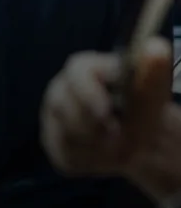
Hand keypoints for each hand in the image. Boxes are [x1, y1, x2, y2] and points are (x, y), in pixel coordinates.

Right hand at [41, 36, 170, 179]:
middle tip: (119, 137)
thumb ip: (153, 72)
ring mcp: (51, 117)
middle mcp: (60, 89)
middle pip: (64, 106)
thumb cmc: (142, 110)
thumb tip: (156, 46)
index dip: (89, 93)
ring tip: (117, 145)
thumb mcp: (153, 93)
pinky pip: (66, 154)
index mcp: (82, 69)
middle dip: (94, 126)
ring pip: (66, 134)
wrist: (137, 139)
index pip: (76, 71)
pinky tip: (103, 154)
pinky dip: (90, 160)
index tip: (108, 114)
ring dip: (97, 146)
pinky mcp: (51, 142)